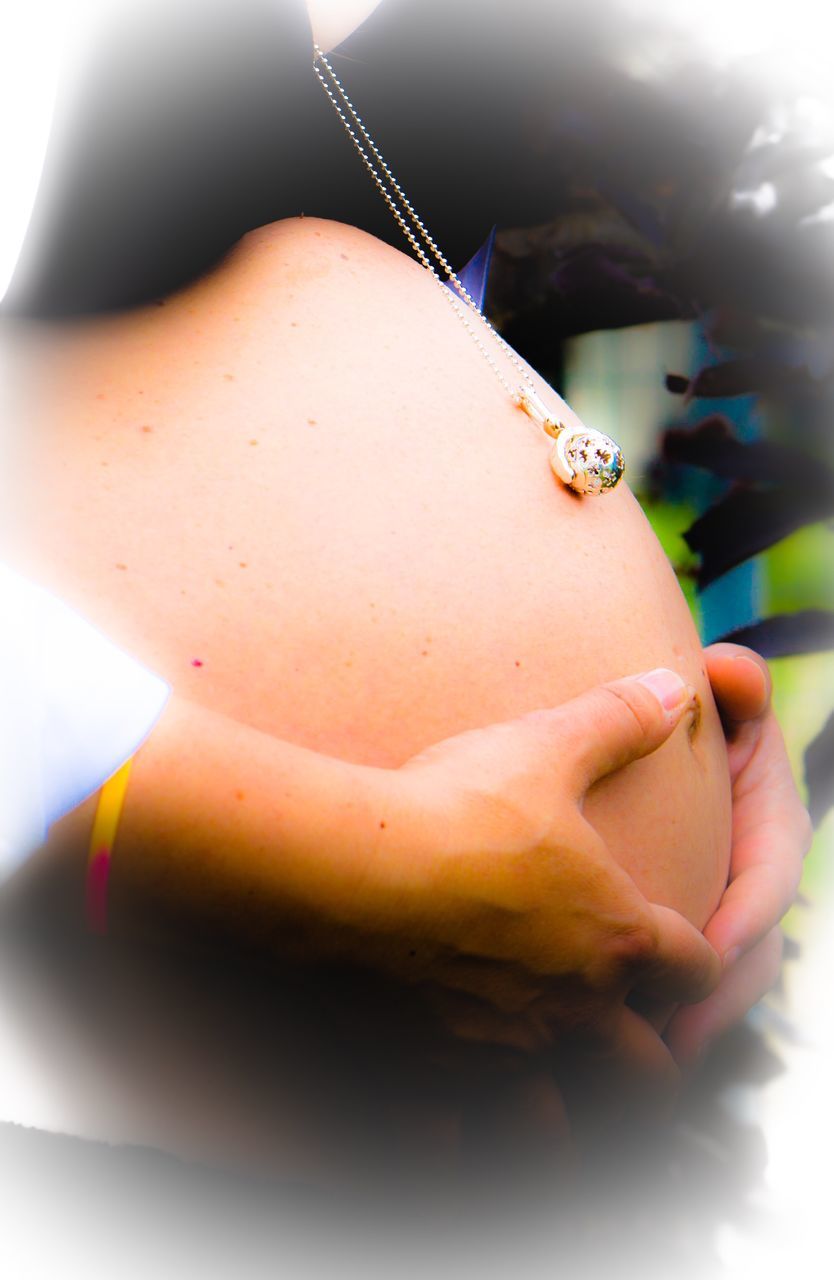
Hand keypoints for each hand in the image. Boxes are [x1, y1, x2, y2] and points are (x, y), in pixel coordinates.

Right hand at [385, 669, 719, 1084]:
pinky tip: (448, 1061)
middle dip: (645, 1047)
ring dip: (562, 1084)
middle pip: (647, 1066)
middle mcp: (573, 1006)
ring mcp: (506, 1044)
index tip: (670, 941)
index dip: (690, 953)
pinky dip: (469, 1104)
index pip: (693, 966)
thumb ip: (616, 721)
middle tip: (617, 1017)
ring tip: (533, 1045)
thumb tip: (671, 685)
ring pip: (563, 1104)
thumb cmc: (458, 806)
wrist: (349, 870)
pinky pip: (468, 1116)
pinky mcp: (439, 1063)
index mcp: (615, 936)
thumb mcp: (546, 747)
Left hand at [664, 644, 813, 1067]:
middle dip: (719, 995)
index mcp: (772, 828)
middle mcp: (754, 880)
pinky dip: (659, 1015)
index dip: (747, 915)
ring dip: (690, 1022)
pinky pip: (682, 986)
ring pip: (720, 982)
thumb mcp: (716, 701)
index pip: (769, 880)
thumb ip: (730, 685)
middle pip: (752, 952)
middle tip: (677, 1034)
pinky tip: (616, 1045)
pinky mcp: (688, 934)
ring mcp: (724, 912)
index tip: (714, 946)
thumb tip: (728, 669)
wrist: (658, 746)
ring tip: (647, 1056)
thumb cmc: (688, 721)